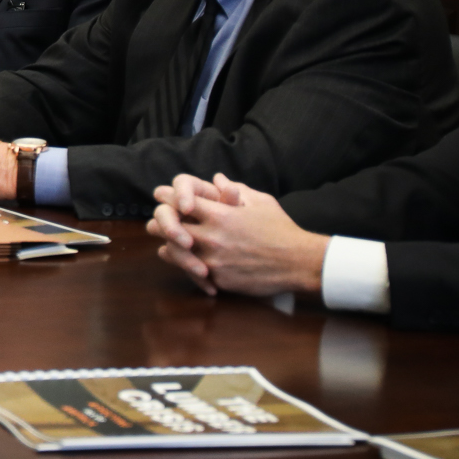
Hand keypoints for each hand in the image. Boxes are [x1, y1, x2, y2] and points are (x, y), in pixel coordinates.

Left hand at [145, 172, 328, 296]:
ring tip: (168, 244)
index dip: (168, 196)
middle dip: (162, 222)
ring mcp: (212, 260)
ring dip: (169, 246)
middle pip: (167, 227)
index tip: (163, 196)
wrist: (299, 263)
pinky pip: (191, 273)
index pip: (179, 201)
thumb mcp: (261, 202)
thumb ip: (235, 189)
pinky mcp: (217, 279)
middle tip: (159, 221)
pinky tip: (187, 263)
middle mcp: (211, 237)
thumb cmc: (281, 229)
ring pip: (172, 252)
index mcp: (220, 215)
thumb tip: (217, 178)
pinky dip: (187, 267)